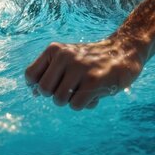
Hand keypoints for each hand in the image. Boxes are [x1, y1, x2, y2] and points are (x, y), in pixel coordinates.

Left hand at [25, 33, 146, 109]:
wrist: (124, 51)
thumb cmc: (90, 60)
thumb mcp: (67, 58)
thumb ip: (49, 72)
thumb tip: (33, 92)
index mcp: (54, 50)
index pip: (30, 75)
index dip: (37, 86)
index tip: (52, 86)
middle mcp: (65, 56)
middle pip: (44, 90)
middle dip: (55, 95)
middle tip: (70, 88)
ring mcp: (79, 68)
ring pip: (59, 100)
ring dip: (71, 100)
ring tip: (84, 89)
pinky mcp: (94, 80)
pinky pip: (76, 105)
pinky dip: (85, 104)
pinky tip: (95, 93)